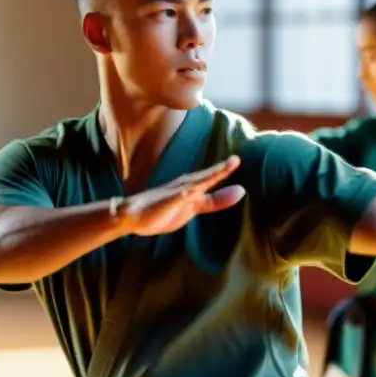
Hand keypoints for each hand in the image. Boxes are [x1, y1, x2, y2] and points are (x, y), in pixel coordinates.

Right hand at [121, 156, 246, 236]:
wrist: (134, 216)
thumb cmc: (165, 210)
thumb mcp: (195, 207)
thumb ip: (216, 201)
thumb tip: (241, 191)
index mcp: (193, 187)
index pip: (212, 178)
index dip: (225, 170)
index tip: (237, 160)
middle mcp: (185, 186)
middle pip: (205, 177)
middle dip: (219, 170)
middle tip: (236, 160)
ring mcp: (173, 194)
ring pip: (192, 185)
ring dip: (205, 178)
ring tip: (217, 172)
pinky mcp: (163, 203)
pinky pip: (174, 199)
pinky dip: (182, 195)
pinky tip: (188, 192)